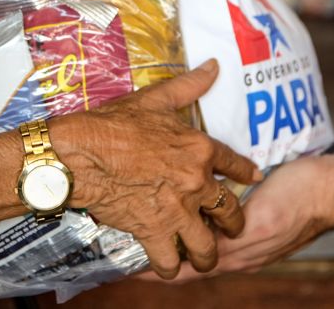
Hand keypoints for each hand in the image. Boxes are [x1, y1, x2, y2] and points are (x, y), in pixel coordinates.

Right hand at [51, 59, 262, 278]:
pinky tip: (168, 264)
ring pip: (206, 246)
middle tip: (229, 229)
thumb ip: (188, 86)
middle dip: (233, 224)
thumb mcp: (154, 100)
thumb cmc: (114, 124)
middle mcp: (196, 182)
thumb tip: (212, 66)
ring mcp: (177, 210)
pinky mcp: (153, 231)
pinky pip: (171, 261)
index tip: (254, 178)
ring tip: (202, 256)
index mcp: (200, 149)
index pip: (236, 164)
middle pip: (230, 212)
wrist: (80, 153)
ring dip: (206, 255)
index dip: (247, 172)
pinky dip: (170, 267)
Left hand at [136, 152, 333, 281]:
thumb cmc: (302, 197)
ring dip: (178, 242)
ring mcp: (248, 244)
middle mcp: (240, 254)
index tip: (128, 267)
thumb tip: (198, 242)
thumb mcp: (264, 217)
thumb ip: (234, 234)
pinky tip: (187, 216)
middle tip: (129, 245)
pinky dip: (198, 230)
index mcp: (239, 254)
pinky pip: (219, 235)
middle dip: (161, 257)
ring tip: (150, 229)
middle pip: (189, 263)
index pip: (187, 270)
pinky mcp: (254, 228)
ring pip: (202, 248)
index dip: (157, 270)